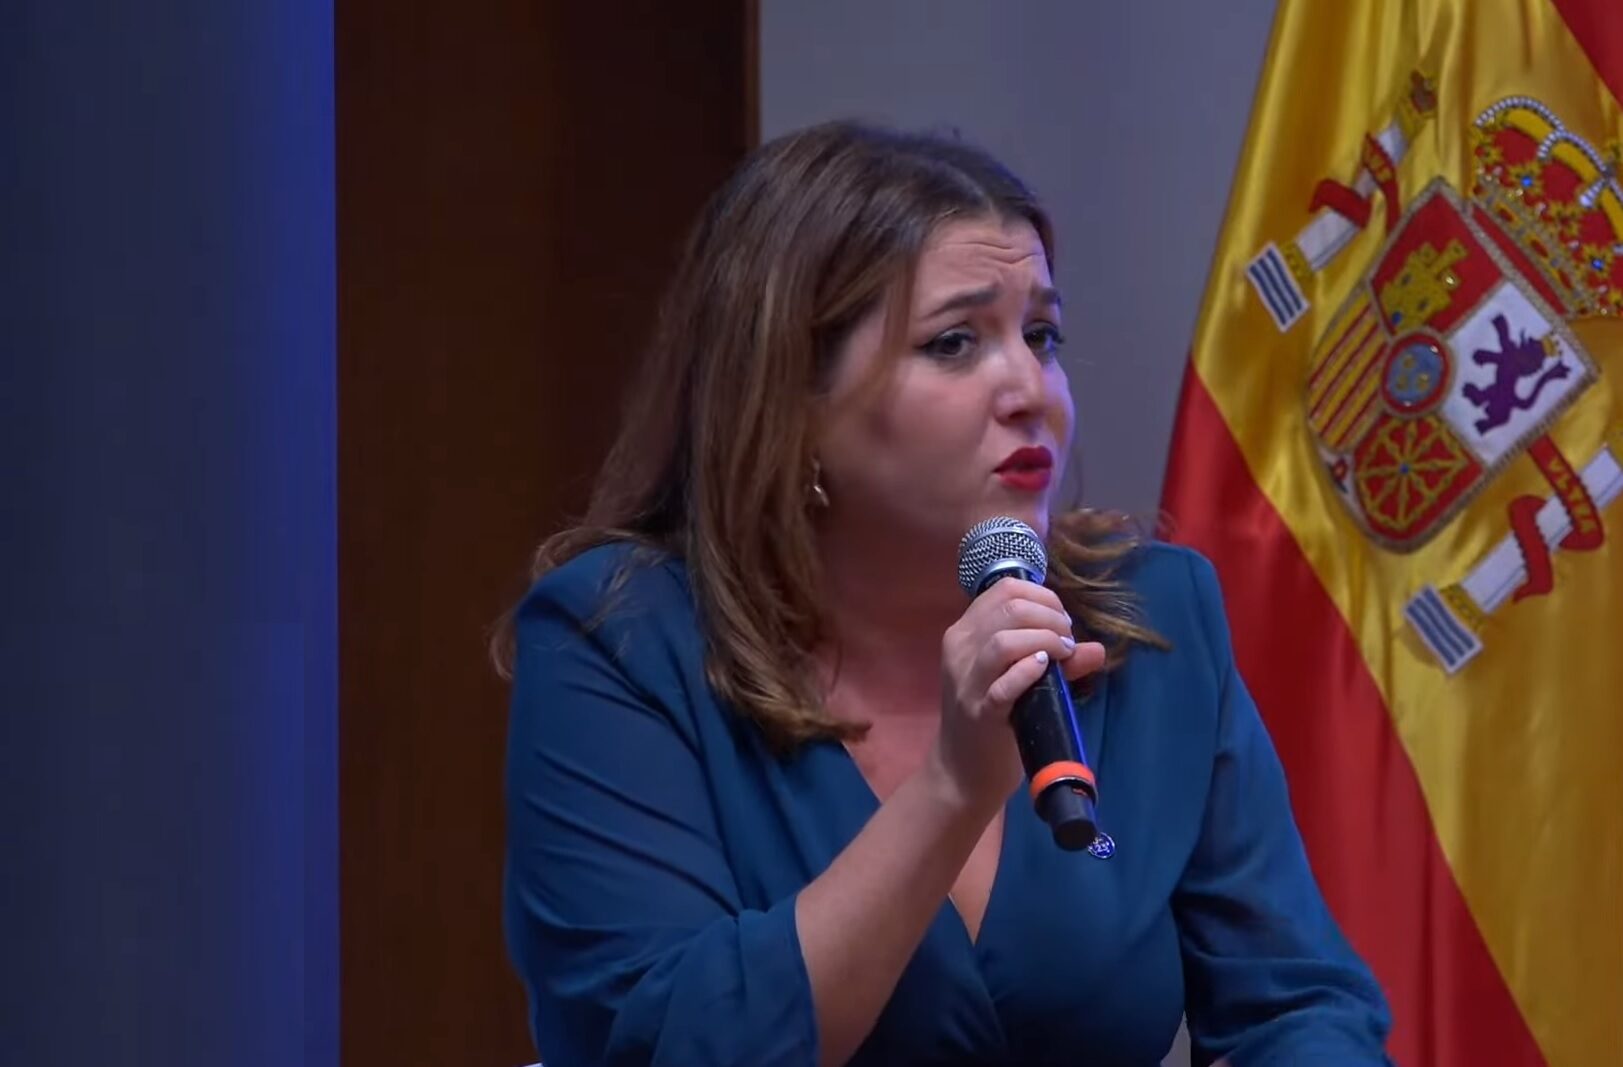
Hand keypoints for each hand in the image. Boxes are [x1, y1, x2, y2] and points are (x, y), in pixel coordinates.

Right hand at [930, 578, 1106, 812]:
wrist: (962, 771)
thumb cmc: (991, 718)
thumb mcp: (1014, 679)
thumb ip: (1052, 660)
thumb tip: (1096, 649)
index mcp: (964, 633)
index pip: (1004, 589)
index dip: (1042, 596)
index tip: (1061, 621)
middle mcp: (959, 650)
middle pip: (1008, 608)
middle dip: (1050, 617)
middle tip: (1066, 641)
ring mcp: (967, 682)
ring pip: (1003, 640)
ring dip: (1044, 639)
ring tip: (1061, 653)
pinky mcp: (979, 713)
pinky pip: (1003, 685)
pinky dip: (1027, 671)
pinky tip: (1043, 668)